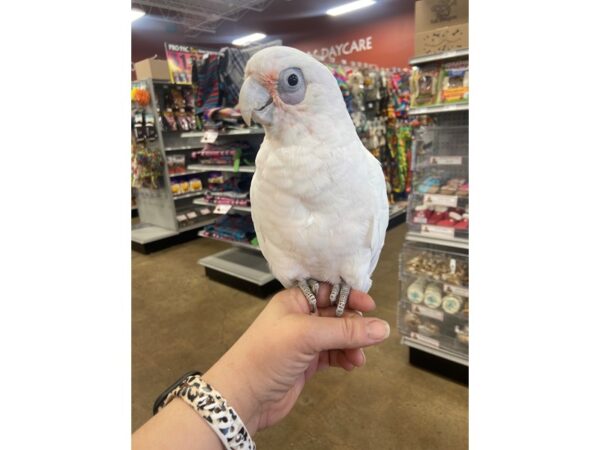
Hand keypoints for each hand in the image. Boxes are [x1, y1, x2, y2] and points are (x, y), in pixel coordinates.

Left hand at [202, 284, 390, 434]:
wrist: (244, 396)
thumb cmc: (266, 355)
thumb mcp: (306, 336)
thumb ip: (345, 331)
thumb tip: (382, 328)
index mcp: (294, 301)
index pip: (328, 290)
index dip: (349, 295)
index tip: (371, 306)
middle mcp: (299, 318)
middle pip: (336, 314)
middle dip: (354, 325)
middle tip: (370, 337)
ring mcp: (303, 341)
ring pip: (337, 337)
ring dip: (352, 345)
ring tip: (358, 358)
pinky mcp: (307, 363)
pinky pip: (333, 354)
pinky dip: (344, 358)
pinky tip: (351, 365)